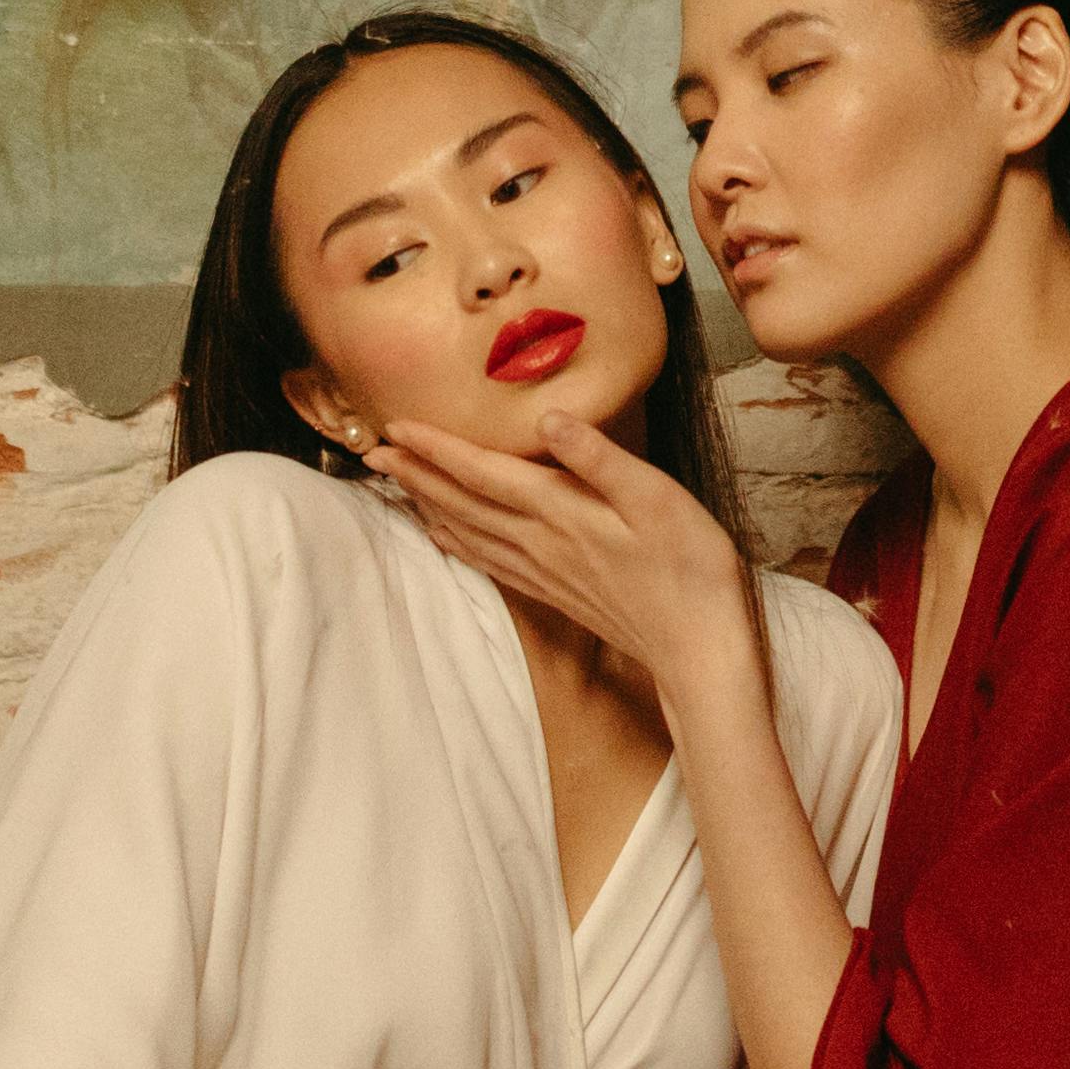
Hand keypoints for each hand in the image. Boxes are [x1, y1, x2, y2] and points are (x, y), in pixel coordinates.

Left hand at [375, 408, 765, 710]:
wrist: (698, 649)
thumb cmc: (690, 568)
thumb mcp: (658, 498)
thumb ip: (599, 457)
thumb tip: (548, 419)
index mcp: (560, 512)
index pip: (482, 473)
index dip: (436, 448)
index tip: (394, 426)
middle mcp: (540, 543)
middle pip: (462, 503)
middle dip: (416, 475)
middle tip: (371, 452)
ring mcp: (544, 571)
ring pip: (468, 532)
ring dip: (428, 505)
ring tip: (395, 487)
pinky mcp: (555, 591)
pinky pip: (490, 561)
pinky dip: (457, 543)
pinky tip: (444, 537)